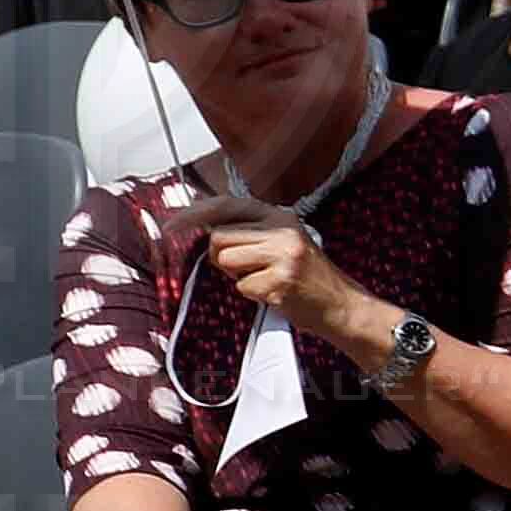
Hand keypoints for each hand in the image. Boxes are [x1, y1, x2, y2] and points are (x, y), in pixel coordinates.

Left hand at [198, 209, 394, 368]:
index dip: (193, 214)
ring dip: (238, 276)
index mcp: (280, 215)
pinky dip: (253, 295)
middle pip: (219, 237)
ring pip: (226, 259)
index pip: (226, 205)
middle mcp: (283, 229)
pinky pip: (242, 286)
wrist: (341, 305)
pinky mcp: (281, 280)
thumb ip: (247, 230)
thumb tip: (198, 220)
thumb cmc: (305, 277)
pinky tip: (275, 293)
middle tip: (248, 269)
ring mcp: (283, 254)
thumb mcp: (281, 242)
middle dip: (223, 258)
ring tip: (263, 279)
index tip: (169, 225)